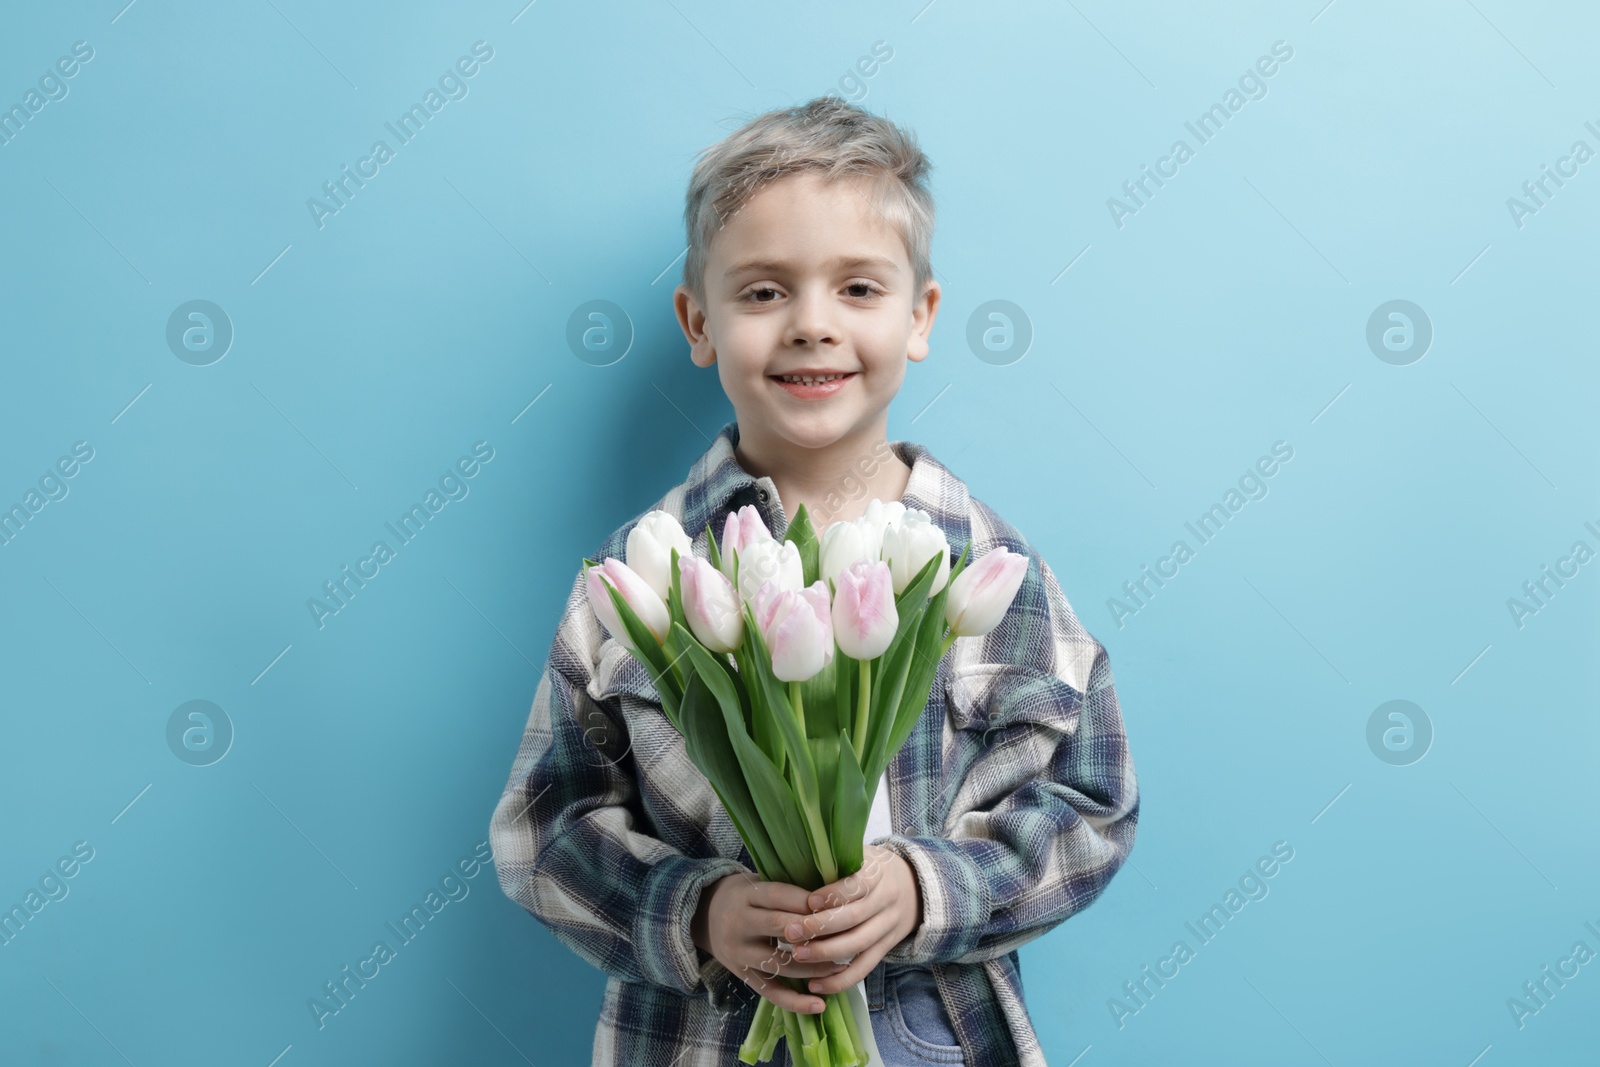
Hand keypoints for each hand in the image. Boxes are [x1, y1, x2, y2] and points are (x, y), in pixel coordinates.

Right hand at [691, 871, 849, 1014]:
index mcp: (745, 895)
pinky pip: (770, 992)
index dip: (807, 901)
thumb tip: (831, 895)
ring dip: (813, 967)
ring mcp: (739, 953)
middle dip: (814, 933)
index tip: (835, 906)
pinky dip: (795, 1001)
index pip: (779, 895)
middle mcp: (738, 923)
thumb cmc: (743, 896)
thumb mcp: (757, 883)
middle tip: (845, 936)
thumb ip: (786, 890)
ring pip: (779, 962)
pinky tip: (819, 1005)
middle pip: (779, 926)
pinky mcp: (742, 975)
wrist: (704, 916)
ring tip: (841, 968)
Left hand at [782, 843, 922, 996]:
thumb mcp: (860, 857)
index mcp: (878, 873)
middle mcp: (886, 900)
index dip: (833, 894)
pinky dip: (840, 980)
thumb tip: (794, 870)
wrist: (913, 887)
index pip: (857, 884)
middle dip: (819, 927)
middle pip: (854, 917)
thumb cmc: (871, 870)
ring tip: (797, 955)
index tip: (808, 901)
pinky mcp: (885, 948)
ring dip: (825, 953)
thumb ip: (835, 865)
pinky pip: (864, 968)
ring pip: (858, 944)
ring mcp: (888, 926)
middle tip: (790, 932)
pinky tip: (815, 984)